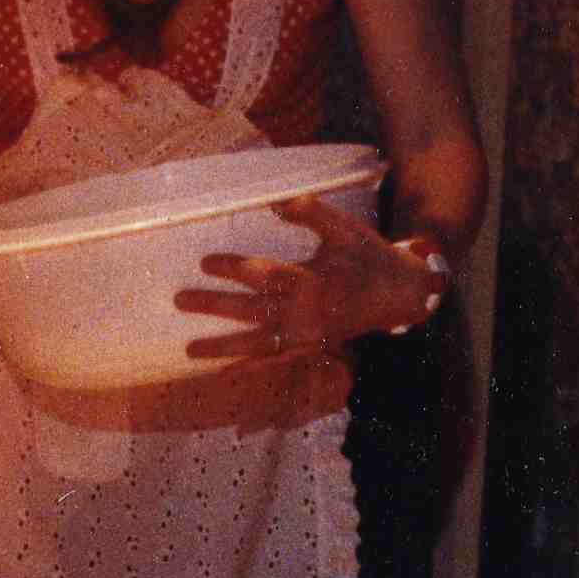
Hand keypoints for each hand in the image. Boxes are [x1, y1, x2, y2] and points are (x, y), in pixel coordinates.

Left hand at [174, 195, 443, 363]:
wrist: (398, 295)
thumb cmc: (368, 256)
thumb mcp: (345, 230)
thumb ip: (313, 214)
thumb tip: (277, 202)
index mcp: (315, 280)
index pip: (268, 275)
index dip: (236, 269)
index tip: (205, 262)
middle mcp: (306, 313)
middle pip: (253, 311)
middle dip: (215, 306)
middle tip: (180, 299)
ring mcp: (306, 335)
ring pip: (259, 343)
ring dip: (223, 347)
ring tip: (189, 349)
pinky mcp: (308, 347)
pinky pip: (273, 362)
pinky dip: (248, 370)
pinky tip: (221, 374)